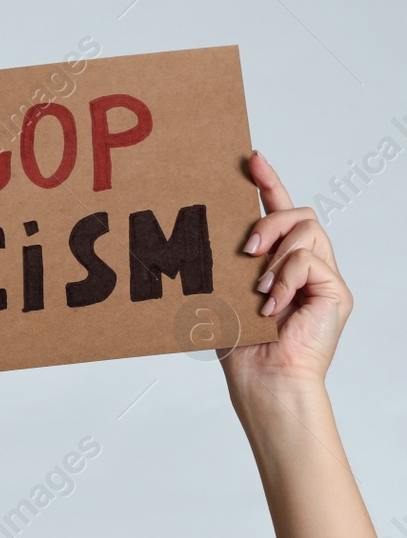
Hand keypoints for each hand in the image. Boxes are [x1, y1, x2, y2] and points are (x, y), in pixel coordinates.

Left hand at [220, 152, 351, 399]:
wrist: (264, 379)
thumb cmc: (240, 342)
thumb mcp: (224, 288)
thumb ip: (227, 259)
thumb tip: (201, 227)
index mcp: (278, 261)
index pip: (279, 211)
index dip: (268, 181)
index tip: (251, 158)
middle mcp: (305, 266)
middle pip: (299, 213)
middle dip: (271, 219)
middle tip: (246, 248)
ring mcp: (323, 278)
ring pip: (308, 231)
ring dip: (278, 253)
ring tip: (258, 285)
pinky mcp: (336, 292)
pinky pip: (311, 261)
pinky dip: (286, 278)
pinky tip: (272, 304)